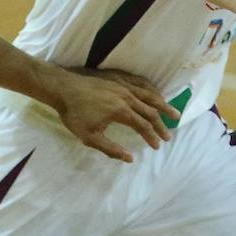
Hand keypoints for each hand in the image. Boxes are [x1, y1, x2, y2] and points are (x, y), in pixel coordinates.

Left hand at [45, 66, 180, 161]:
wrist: (62, 88)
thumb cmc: (74, 114)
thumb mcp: (89, 137)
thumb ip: (111, 149)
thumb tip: (130, 158)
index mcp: (121, 111)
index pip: (143, 126)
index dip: (152, 137)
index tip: (157, 146)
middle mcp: (126, 97)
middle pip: (151, 110)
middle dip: (162, 124)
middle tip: (169, 135)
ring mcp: (123, 85)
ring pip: (149, 94)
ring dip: (163, 104)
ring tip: (173, 112)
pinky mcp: (118, 77)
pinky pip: (140, 82)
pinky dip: (151, 89)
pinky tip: (156, 93)